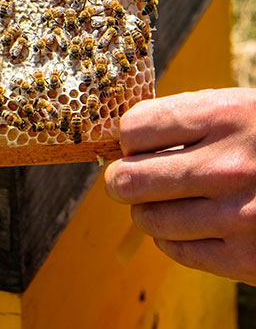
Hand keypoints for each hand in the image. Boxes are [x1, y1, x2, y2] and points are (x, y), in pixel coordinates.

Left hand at [104, 88, 255, 284]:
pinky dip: (172, 238)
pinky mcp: (248, 258)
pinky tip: (189, 223)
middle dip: (122, 179)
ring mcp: (238, 215)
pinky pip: (178, 251)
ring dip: (148, 210)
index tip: (136, 143)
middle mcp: (228, 166)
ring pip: (149, 219)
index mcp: (225, 116)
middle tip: (131, 178)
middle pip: (130, 179)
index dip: (128, 137)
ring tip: (165, 200)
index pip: (135, 128)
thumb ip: (190, 118)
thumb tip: (128, 138)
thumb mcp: (241, 108)